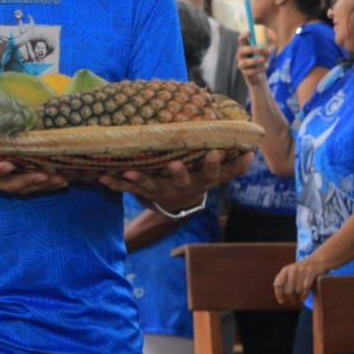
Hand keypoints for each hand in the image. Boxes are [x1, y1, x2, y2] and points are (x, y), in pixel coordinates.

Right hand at [0, 130, 69, 195]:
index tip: (9, 165)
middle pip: (9, 185)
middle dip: (28, 181)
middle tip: (46, 176)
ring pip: (21, 188)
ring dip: (41, 186)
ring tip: (61, 181)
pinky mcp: (7, 180)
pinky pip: (26, 186)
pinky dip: (43, 185)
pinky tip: (61, 181)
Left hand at [99, 148, 251, 211]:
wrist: (179, 203)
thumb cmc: (201, 178)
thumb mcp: (220, 175)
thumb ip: (234, 165)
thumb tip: (252, 152)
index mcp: (201, 179)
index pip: (211, 171)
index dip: (213, 163)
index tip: (214, 151)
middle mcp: (181, 186)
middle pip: (181, 180)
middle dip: (178, 173)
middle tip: (175, 164)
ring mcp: (161, 189)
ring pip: (150, 185)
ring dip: (138, 179)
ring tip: (127, 171)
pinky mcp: (143, 191)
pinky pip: (126, 189)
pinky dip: (113, 183)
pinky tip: (101, 177)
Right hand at [236, 34, 269, 87]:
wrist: (261, 72)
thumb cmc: (264, 57)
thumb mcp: (270, 49)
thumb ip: (271, 45)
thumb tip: (271, 45)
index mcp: (245, 46)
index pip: (241, 39)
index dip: (244, 35)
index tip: (250, 32)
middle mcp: (241, 55)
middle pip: (241, 50)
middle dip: (251, 49)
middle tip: (262, 49)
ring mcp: (242, 64)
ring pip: (244, 62)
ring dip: (255, 60)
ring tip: (264, 60)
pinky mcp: (246, 73)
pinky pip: (250, 72)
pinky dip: (259, 69)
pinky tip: (265, 67)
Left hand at [273, 255, 327, 303]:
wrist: (317, 261)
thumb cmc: (302, 271)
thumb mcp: (291, 274)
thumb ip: (285, 284)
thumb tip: (281, 300)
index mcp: (285, 270)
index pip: (277, 284)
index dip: (278, 294)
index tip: (281, 301)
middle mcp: (292, 269)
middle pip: (288, 290)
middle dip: (290, 298)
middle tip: (293, 301)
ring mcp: (302, 271)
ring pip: (297, 291)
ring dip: (298, 297)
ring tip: (299, 299)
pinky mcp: (311, 273)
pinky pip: (306, 288)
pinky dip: (304, 295)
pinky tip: (303, 297)